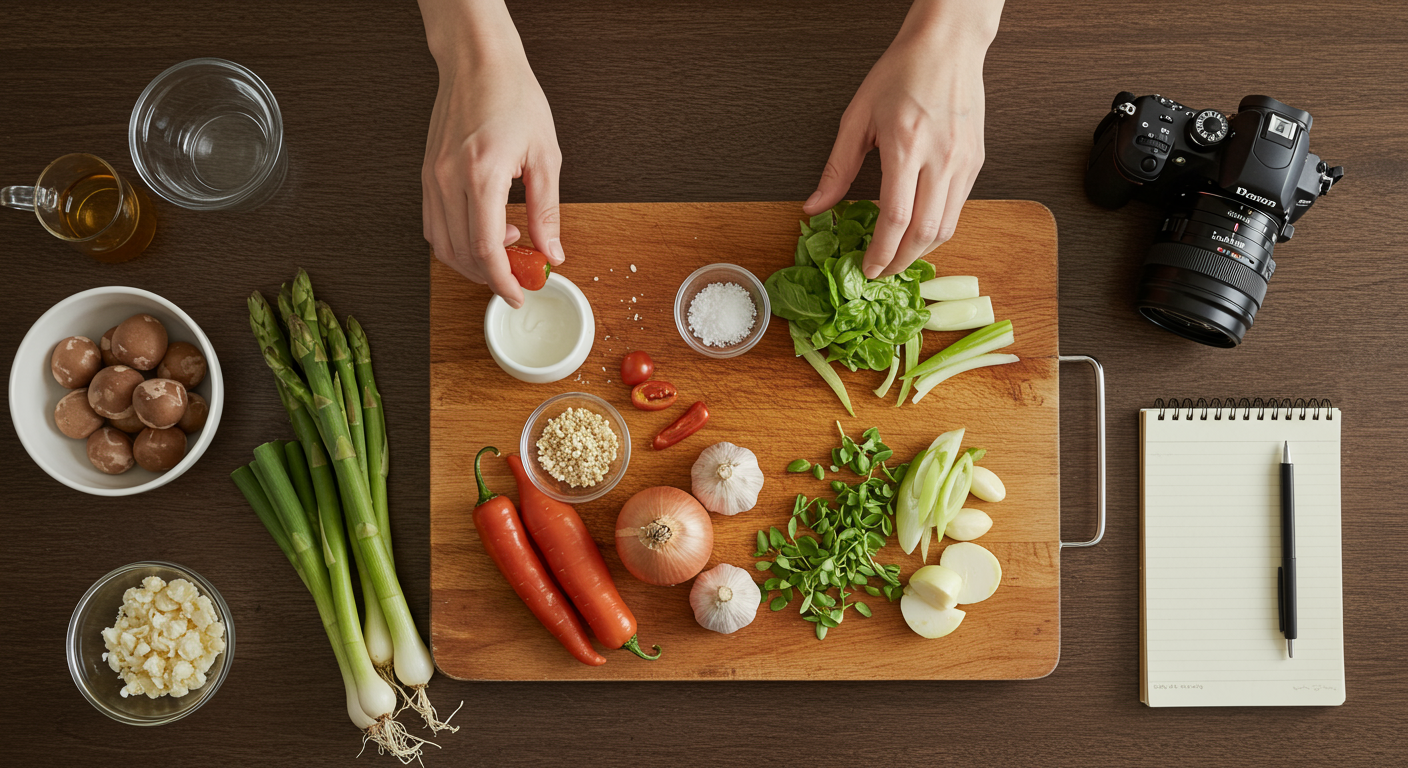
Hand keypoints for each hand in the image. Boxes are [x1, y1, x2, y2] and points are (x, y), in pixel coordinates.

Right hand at [420, 0, 562, 307]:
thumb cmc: (513, 96)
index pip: (486, 249)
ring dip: (472, 262)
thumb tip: (552, 250)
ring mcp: (432, 178)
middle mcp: (449, 180)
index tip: (519, 293)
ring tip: (505, 249)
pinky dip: (455, 242)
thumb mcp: (545, 156)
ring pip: (442, 244)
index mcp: (481, 175)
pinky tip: (482, 233)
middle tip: (519, 275)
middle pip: (461, 254)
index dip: (503, 281)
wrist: (477, 62)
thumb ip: (547, 210)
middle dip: (491, 275)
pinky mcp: (427, 174)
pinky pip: (433, 224)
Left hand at [804, 0, 1002, 277]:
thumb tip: (815, 208)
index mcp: (906, 145)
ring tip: (897, 255)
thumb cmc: (902, 73)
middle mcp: (940, 157)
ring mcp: (963, 162)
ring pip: (947, 227)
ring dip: (921, 250)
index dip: (881, 251)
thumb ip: (836, 169)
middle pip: (925, 232)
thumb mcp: (856, 117)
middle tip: (880, 271)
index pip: (897, 217)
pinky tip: (918, 230)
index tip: (867, 268)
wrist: (948, 46)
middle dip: (900, 260)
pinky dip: (937, 229)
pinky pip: (958, 209)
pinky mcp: (976, 162)